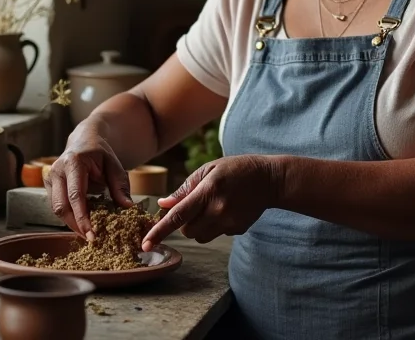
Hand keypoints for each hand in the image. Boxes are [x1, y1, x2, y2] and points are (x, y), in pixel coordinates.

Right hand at [44, 129, 132, 239]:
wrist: (84, 140)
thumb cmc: (100, 153)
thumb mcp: (114, 164)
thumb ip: (119, 185)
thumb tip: (127, 207)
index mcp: (73, 162)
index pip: (76, 196)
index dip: (82, 217)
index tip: (92, 234)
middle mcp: (57, 170)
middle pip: (61, 206)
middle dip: (75, 225)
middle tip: (91, 238)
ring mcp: (50, 178)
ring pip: (57, 209)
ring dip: (72, 223)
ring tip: (88, 232)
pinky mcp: (49, 186)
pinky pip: (57, 206)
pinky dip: (69, 216)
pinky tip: (82, 222)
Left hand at [142, 155, 281, 249]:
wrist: (269, 179)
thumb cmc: (236, 169)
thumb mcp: (210, 169)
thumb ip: (185, 188)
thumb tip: (163, 204)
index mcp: (208, 191)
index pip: (179, 215)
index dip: (160, 231)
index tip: (145, 244)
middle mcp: (218, 210)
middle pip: (187, 230)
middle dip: (185, 221)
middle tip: (197, 204)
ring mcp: (229, 222)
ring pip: (199, 236)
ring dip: (198, 226)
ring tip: (213, 206)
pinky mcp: (237, 230)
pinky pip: (215, 234)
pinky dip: (215, 225)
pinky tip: (227, 209)